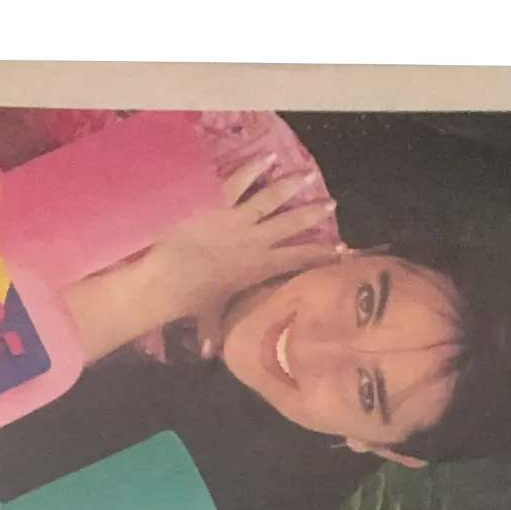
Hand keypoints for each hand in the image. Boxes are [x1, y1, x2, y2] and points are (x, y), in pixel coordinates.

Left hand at [144, 158, 334, 329]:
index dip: (319, 255)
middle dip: (313, 214)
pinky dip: (255, 167)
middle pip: (291, 224)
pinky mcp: (220, 201)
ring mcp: (239, 218)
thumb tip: (210, 354)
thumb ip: (212, 331)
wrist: (169, 276)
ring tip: (310, 175)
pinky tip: (269, 156)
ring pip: (273, 198)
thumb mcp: (206, 316)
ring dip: (292, 186)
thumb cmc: (189, 300)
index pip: (295, 261)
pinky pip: (241, 180)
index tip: (341, 250)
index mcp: (258, 269)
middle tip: (332, 203)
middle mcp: (256, 241)